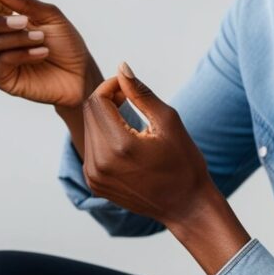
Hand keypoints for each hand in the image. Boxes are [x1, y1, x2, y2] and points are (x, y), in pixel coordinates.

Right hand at [0, 0, 100, 108]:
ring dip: (16, 37)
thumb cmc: (65, 42)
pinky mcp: (3, 79)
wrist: (81, 74)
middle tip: (20, 20)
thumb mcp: (48, 15)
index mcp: (1, 19)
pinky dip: (21, 54)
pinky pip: (1, 63)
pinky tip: (41, 52)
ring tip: (41, 37)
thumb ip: (20, 1)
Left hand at [82, 63, 250, 274]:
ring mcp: (94, 176)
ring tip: (128, 120)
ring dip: (103, 118)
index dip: (110, 86)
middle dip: (105, 99)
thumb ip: (140, 93)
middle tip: (127, 98)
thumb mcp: (168, 122)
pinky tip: (124, 141)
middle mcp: (100, 163)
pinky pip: (89, 149)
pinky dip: (102, 138)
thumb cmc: (184, 163)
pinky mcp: (93, 184)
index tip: (127, 87)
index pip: (98, 100)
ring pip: (87, 130)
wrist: (186, 206)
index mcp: (119, 146)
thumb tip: (121, 67)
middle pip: (89, 113)